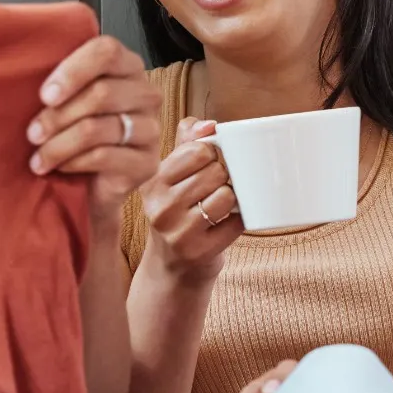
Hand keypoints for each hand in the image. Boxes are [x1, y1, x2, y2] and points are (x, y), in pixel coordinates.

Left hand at [27, 35, 160, 225]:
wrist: (91, 186)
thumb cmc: (72, 132)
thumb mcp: (64, 100)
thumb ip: (57, 81)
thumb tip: (24, 66)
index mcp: (127, 67)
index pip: (107, 51)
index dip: (73, 71)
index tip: (44, 95)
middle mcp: (146, 94)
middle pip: (102, 92)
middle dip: (58, 116)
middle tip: (32, 134)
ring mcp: (151, 129)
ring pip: (98, 128)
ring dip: (59, 145)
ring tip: (38, 158)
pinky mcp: (147, 162)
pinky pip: (104, 156)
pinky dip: (74, 162)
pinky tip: (60, 167)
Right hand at [139, 117, 242, 280]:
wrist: (172, 267)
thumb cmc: (177, 213)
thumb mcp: (172, 177)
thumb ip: (186, 143)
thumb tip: (209, 124)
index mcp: (152, 181)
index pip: (197, 150)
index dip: (213, 154)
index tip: (209, 164)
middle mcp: (159, 207)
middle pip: (215, 172)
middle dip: (224, 177)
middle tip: (216, 188)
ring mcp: (177, 232)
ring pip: (227, 196)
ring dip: (232, 199)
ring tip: (221, 206)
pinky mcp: (198, 252)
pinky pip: (236, 223)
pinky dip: (239, 221)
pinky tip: (226, 224)